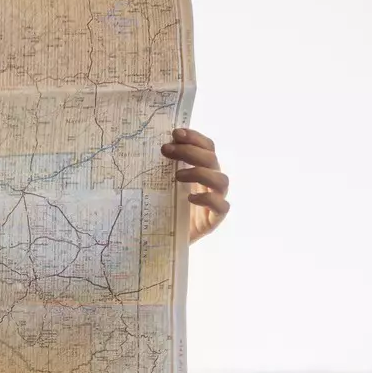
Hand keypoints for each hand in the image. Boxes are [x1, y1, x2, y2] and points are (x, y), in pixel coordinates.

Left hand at [161, 126, 229, 241]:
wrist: (163, 240)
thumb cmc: (163, 209)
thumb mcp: (160, 185)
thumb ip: (162, 168)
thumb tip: (150, 147)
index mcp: (202, 170)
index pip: (207, 147)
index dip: (195, 137)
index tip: (175, 132)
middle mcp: (211, 183)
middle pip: (212, 159)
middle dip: (189, 151)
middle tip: (165, 150)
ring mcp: (215, 201)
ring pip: (221, 180)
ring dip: (200, 173)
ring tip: (177, 175)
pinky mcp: (214, 220)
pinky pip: (221, 206)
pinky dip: (207, 200)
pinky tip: (189, 198)